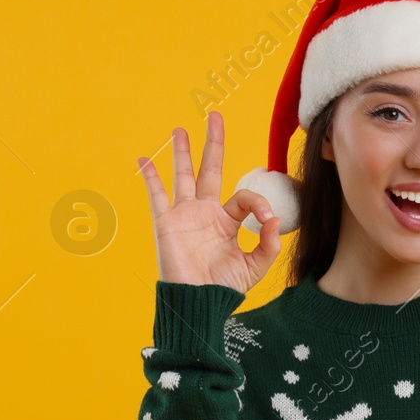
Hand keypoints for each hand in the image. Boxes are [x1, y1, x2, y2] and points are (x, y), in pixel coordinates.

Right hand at [137, 110, 282, 293]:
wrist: (198, 302)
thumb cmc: (224, 287)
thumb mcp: (255, 266)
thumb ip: (268, 244)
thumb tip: (275, 218)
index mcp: (227, 222)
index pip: (243, 197)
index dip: (257, 202)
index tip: (266, 218)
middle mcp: (205, 213)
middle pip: (210, 169)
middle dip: (213, 144)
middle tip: (214, 116)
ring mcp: (184, 215)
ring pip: (183, 175)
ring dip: (182, 151)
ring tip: (181, 128)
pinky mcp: (166, 222)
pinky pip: (156, 195)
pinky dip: (150, 176)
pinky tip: (144, 158)